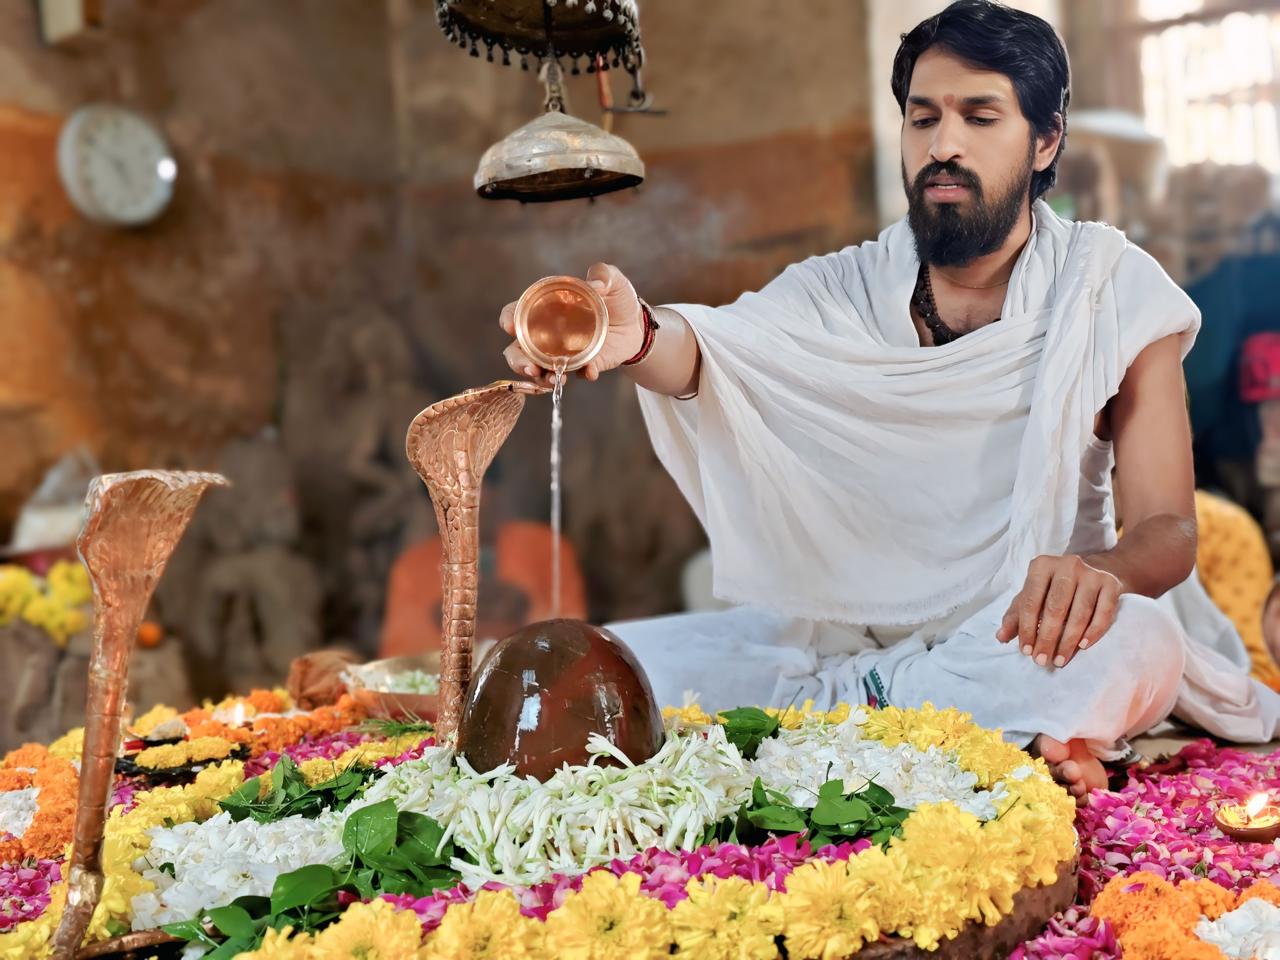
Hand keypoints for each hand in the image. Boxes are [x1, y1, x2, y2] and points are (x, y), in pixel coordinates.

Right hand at [500, 263, 645, 386]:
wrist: (637, 324)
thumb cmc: (617, 298)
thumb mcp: (613, 279)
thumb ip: (604, 274)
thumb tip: (596, 285)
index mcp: (546, 307)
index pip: (517, 313)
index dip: (508, 319)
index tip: (509, 326)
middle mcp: (546, 333)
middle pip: (518, 349)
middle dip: (518, 361)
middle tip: (531, 367)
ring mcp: (561, 352)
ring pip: (538, 368)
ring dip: (540, 377)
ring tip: (551, 379)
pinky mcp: (581, 365)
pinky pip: (576, 374)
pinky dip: (581, 374)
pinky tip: (590, 371)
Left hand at [996, 554, 1122, 667]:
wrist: (1094, 570)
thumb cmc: (1055, 588)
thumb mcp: (1032, 596)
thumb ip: (1016, 616)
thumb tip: (1001, 637)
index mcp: (1042, 566)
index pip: (1031, 602)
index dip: (1027, 629)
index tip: (1026, 652)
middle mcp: (1067, 565)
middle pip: (1055, 608)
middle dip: (1047, 638)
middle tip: (1042, 661)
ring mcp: (1092, 573)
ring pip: (1080, 613)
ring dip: (1068, 641)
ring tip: (1059, 660)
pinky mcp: (1111, 583)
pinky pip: (1104, 612)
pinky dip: (1094, 631)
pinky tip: (1083, 646)